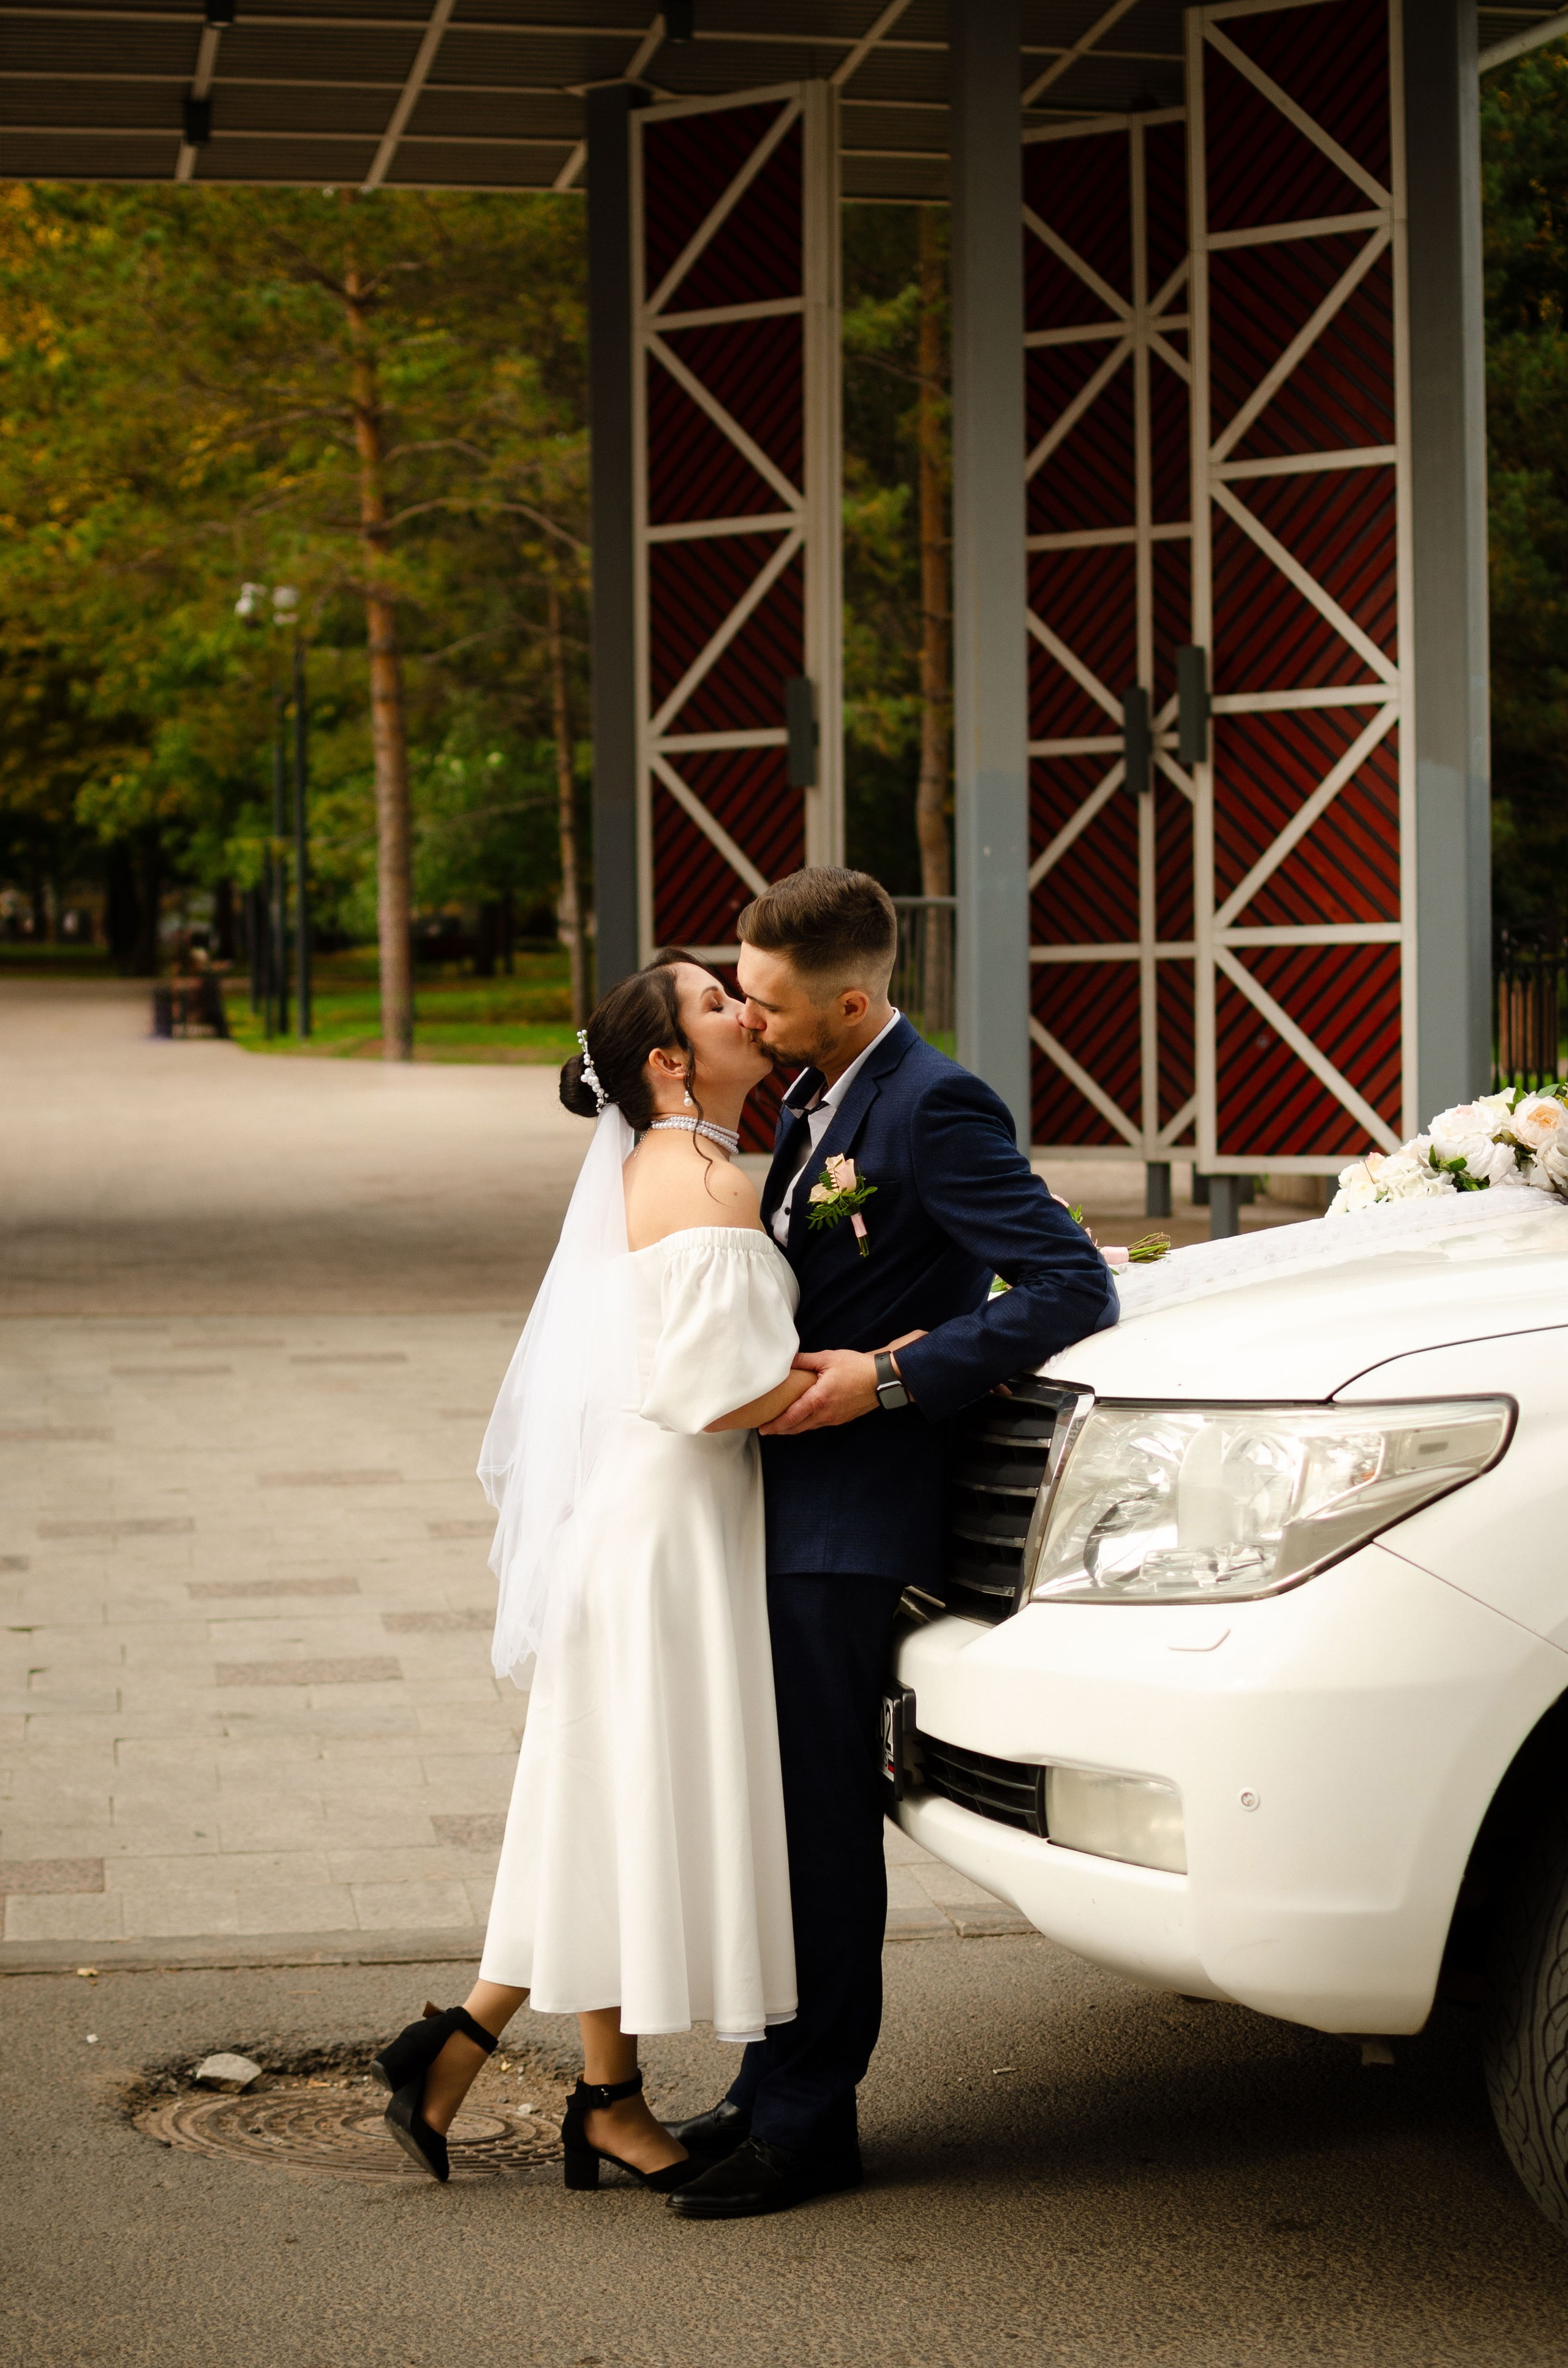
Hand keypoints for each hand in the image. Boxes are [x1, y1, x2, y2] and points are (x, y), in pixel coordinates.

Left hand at [758, 1349, 878, 1435]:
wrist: (882, 1379)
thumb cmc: (856, 1367)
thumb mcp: (827, 1358)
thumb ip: (804, 1360)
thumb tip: (787, 1360)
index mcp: (818, 1399)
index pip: (791, 1417)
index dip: (775, 1425)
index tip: (763, 1428)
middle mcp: (825, 1414)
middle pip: (797, 1428)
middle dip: (780, 1430)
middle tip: (767, 1429)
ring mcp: (834, 1418)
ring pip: (808, 1428)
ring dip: (793, 1428)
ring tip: (781, 1426)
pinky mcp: (842, 1419)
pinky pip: (819, 1425)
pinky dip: (807, 1425)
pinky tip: (803, 1419)